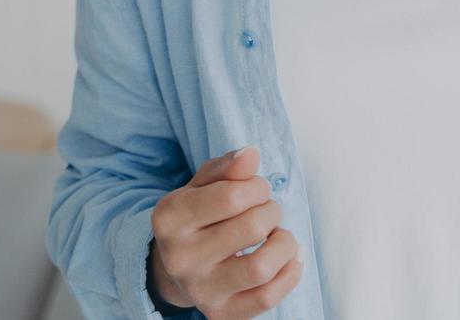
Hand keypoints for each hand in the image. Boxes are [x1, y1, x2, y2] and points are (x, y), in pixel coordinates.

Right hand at [149, 145, 303, 318]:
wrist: (177, 266)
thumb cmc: (200, 215)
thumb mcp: (204, 184)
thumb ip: (227, 167)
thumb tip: (250, 155)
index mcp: (170, 219)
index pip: (232, 196)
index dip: (257, 187)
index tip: (257, 190)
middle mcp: (180, 258)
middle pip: (252, 227)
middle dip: (272, 211)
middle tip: (267, 212)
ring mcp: (201, 290)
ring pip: (261, 268)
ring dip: (284, 244)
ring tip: (277, 237)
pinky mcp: (221, 314)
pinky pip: (268, 299)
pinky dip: (290, 274)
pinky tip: (287, 259)